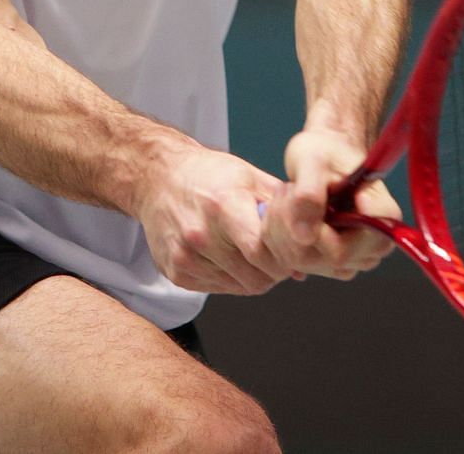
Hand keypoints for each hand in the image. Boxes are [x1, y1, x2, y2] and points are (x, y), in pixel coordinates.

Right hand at [136, 145, 292, 294]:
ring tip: (247, 252)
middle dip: (272, 272)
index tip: (287, 251)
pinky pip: (216, 289)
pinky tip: (225, 255)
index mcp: (223, 206)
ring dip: (251, 276)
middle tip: (272, 256)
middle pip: (254, 278)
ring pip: (238, 288)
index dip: (283, 258)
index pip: (261, 252)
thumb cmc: (210, 174)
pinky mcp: (174, 271)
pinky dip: (229, 278)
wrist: (159, 176)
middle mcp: (200, 234)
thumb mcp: (250, 178)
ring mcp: (184, 256)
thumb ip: (282, 213)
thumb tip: (305, 255)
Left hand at [262, 126, 399, 279]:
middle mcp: (371, 248)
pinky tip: (283, 210)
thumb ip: (308, 194)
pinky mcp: (330, 261)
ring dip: (280, 227)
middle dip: (289, 225)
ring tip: (286, 194)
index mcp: (382, 222)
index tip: (297, 196)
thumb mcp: (313, 162)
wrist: (326, 153)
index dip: (310, 230)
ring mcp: (351, 259)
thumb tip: (303, 237)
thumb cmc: (326, 151)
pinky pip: (293, 261)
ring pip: (300, 262)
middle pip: (317, 260)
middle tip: (286, 189)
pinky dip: (278, 235)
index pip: (339, 252)